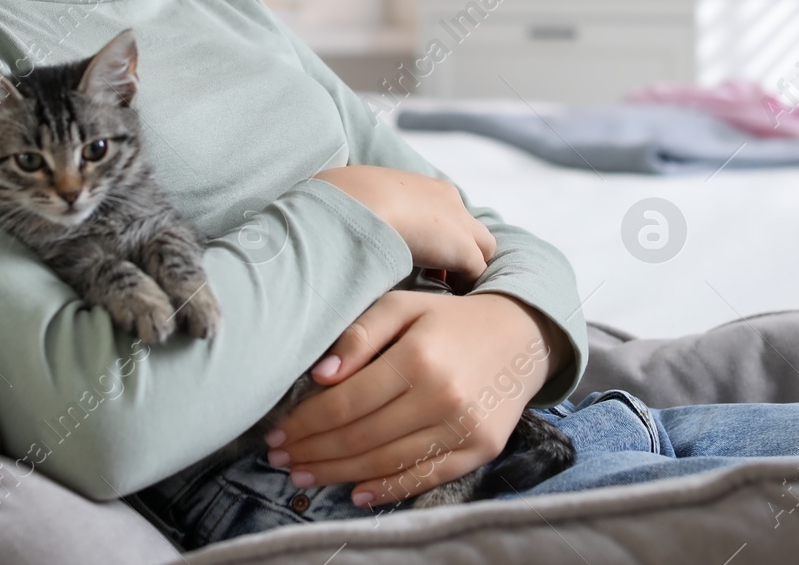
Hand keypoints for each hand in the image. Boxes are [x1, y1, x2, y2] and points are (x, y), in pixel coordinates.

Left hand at [262, 289, 563, 507]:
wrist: (522, 337)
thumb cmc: (450, 320)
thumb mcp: (404, 307)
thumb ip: (360, 334)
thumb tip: (320, 376)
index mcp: (417, 357)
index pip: (345, 402)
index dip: (305, 422)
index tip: (276, 432)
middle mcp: (441, 396)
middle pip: (360, 437)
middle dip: (313, 451)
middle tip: (281, 458)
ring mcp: (463, 428)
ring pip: (385, 463)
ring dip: (338, 474)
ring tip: (304, 475)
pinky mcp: (480, 450)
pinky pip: (423, 478)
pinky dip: (385, 490)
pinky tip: (354, 492)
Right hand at [313, 165, 495, 280]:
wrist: (359, 204)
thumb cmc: (345, 200)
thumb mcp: (355, 200)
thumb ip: (363, 212)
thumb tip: (344, 226)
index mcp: (423, 186)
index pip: (445, 211)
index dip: (437, 235)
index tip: (421, 254)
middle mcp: (448, 199)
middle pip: (471, 228)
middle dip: (459, 251)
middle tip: (438, 276)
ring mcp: (460, 224)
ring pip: (481, 250)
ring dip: (464, 269)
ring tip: (445, 293)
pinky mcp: (464, 250)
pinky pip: (476, 273)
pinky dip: (462, 286)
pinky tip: (445, 300)